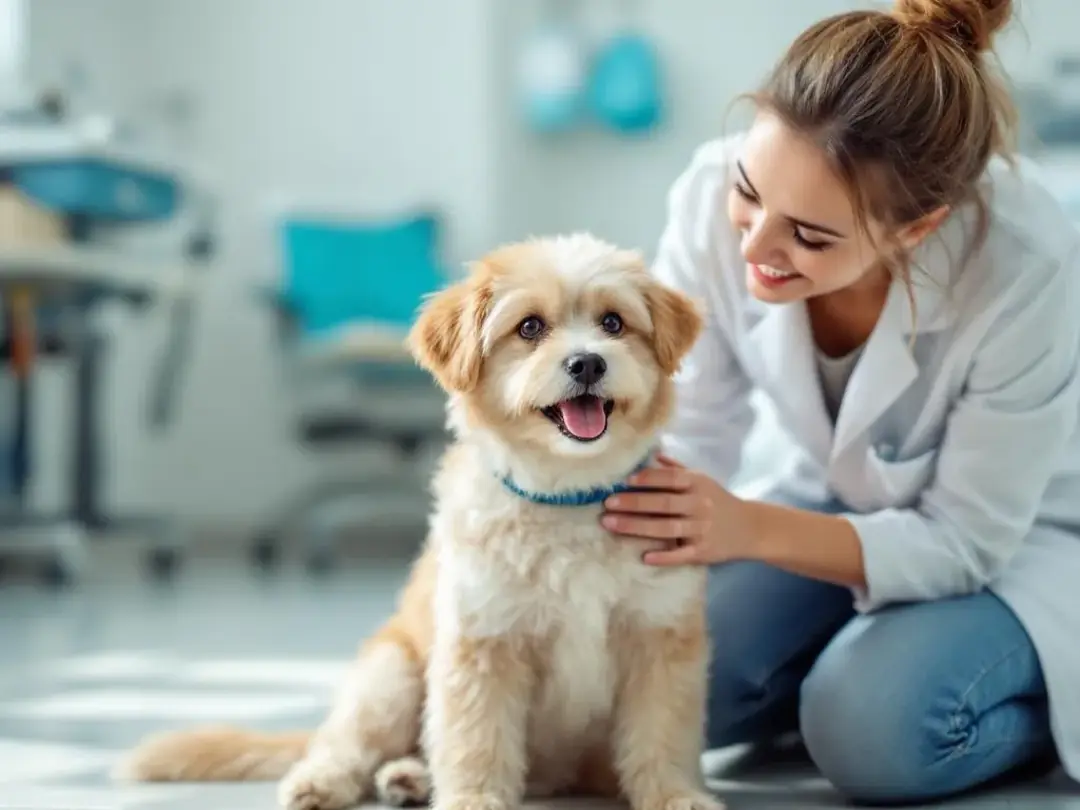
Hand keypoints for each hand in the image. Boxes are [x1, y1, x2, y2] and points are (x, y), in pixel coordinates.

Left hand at [601, 455, 754, 565]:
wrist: (750, 528)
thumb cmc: (718, 500)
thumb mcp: (702, 479)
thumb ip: (677, 469)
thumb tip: (652, 454)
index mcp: (697, 484)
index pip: (670, 478)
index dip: (648, 478)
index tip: (625, 481)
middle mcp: (699, 505)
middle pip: (662, 503)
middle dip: (633, 503)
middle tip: (607, 503)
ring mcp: (701, 529)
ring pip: (666, 528)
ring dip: (636, 526)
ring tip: (610, 524)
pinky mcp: (703, 551)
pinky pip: (681, 554)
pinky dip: (664, 556)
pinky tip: (644, 557)